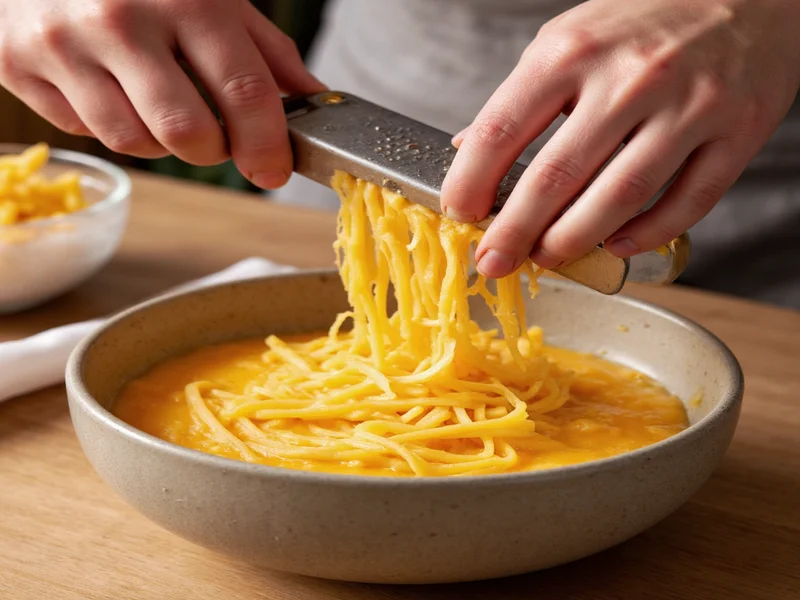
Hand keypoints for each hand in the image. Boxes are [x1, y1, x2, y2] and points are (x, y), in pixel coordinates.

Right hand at [0, 0, 324, 187]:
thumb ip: (264, 50)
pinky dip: (111, 122)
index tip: (274, 170)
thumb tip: (312, 100)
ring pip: (134, 142)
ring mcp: (62, 45)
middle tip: (216, 137)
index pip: (244, 91)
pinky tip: (111, 86)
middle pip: (187, 133)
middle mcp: (119, 22)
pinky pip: (86, 130)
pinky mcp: (17, 65)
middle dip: (214, 150)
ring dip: (161, 140)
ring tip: (159, 100)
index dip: (267, 143)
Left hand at [441, 0, 799, 276]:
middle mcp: (629, 78)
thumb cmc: (644, 23)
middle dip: (514, 232)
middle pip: (556, 175)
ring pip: (620, 197)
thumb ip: (520, 98)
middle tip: (493, 260)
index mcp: (572, 51)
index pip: (501, 129)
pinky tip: (617, 246)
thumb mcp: (569, 40)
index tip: (458, 213)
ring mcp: (688, 106)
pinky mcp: (737, 131)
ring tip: (547, 257)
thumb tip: (465, 150)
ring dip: (573, 241)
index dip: (470, 182)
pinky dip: (647, 235)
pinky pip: (687, 203)